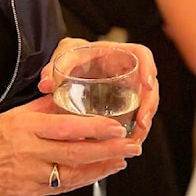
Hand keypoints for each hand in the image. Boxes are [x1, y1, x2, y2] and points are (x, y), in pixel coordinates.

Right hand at [0, 95, 141, 195]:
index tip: (116, 125)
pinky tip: (99, 173)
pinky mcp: (31, 191)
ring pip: (73, 172)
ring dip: (101, 167)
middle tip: (131, 144)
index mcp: (26, 126)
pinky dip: (84, 180)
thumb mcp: (13, 114)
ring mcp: (31, 174)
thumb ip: (43, 106)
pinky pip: (63, 186)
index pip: (67, 126)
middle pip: (77, 151)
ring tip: (122, 159)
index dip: (95, 127)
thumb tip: (68, 96)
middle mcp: (30, 151)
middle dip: (109, 149)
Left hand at [37, 37, 158, 143]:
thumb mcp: (64, 55)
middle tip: (142, 122)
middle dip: (149, 105)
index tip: (148, 85)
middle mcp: (128, 70)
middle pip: (150, 86)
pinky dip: (134, 129)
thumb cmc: (71, 55)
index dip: (149, 69)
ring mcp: (129, 88)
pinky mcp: (124, 103)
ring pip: (146, 104)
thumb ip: (55, 66)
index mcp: (118, 52)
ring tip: (135, 139)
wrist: (70, 65)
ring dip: (144, 122)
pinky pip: (135, 115)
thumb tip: (45, 84)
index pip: (142, 55)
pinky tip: (126, 143)